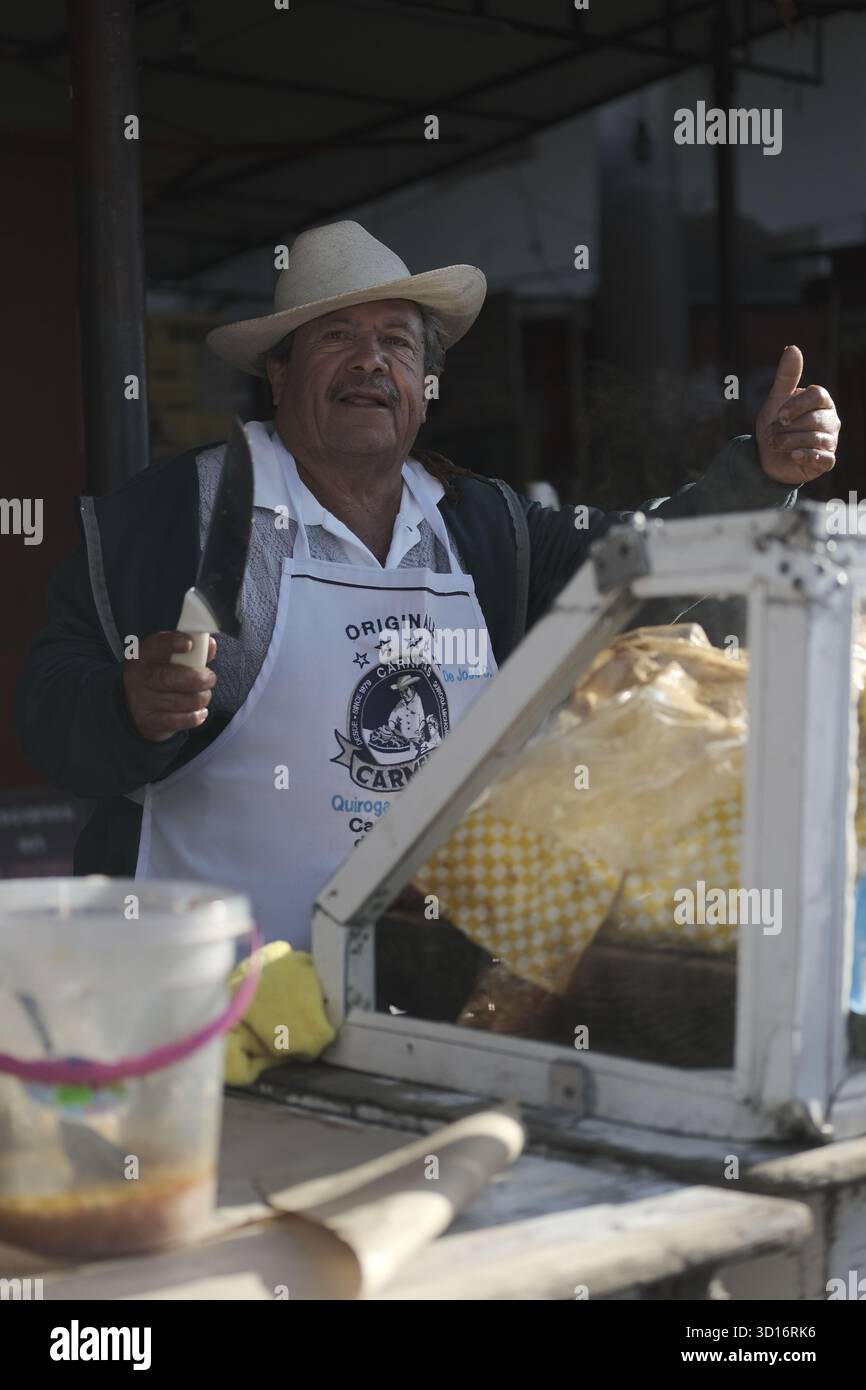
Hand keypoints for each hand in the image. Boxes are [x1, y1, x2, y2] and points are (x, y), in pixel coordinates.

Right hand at [122, 631, 216, 741]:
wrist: (140, 707)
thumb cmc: (163, 677)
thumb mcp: (172, 659)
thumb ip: (193, 651)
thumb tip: (209, 645)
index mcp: (143, 655)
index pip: (155, 646)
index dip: (172, 643)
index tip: (189, 644)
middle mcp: (138, 677)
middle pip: (166, 677)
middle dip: (195, 679)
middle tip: (210, 679)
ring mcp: (140, 700)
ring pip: (177, 701)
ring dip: (199, 699)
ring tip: (204, 696)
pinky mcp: (148, 721)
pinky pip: (177, 720)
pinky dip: (194, 716)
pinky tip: (200, 711)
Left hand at [756, 345, 839, 485]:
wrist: (767, 455)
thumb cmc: (776, 423)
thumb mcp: (776, 399)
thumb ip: (786, 376)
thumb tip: (793, 348)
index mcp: (822, 401)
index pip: (818, 395)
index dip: (797, 405)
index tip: (779, 415)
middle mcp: (831, 419)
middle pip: (815, 419)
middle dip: (787, 428)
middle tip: (772, 434)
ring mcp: (831, 440)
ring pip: (816, 439)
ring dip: (789, 442)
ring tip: (775, 444)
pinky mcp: (826, 461)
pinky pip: (823, 458)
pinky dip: (807, 456)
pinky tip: (793, 455)